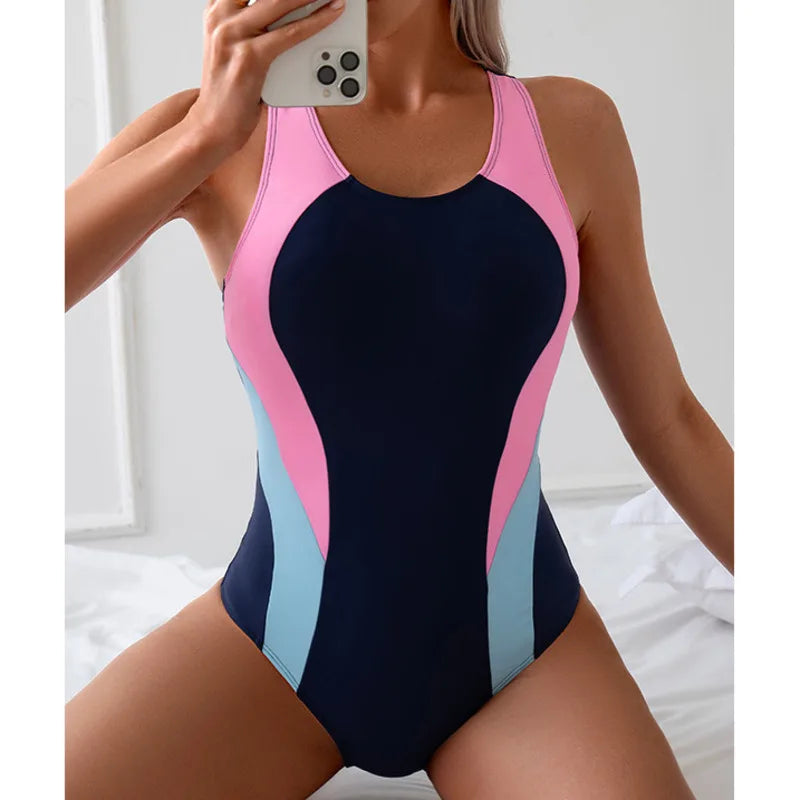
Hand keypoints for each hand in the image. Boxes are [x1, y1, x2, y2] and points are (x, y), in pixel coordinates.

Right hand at [186, 0, 344, 152]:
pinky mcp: (250, 57)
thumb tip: (292, 13)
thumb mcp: (231, 46)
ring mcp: (233, 35)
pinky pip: (291, 33)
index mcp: (216, 10)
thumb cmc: (228, 88)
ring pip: (279, 1)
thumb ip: (250, 24)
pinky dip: (316, 21)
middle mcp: (221, 17)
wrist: (213, 123)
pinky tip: (332, 13)